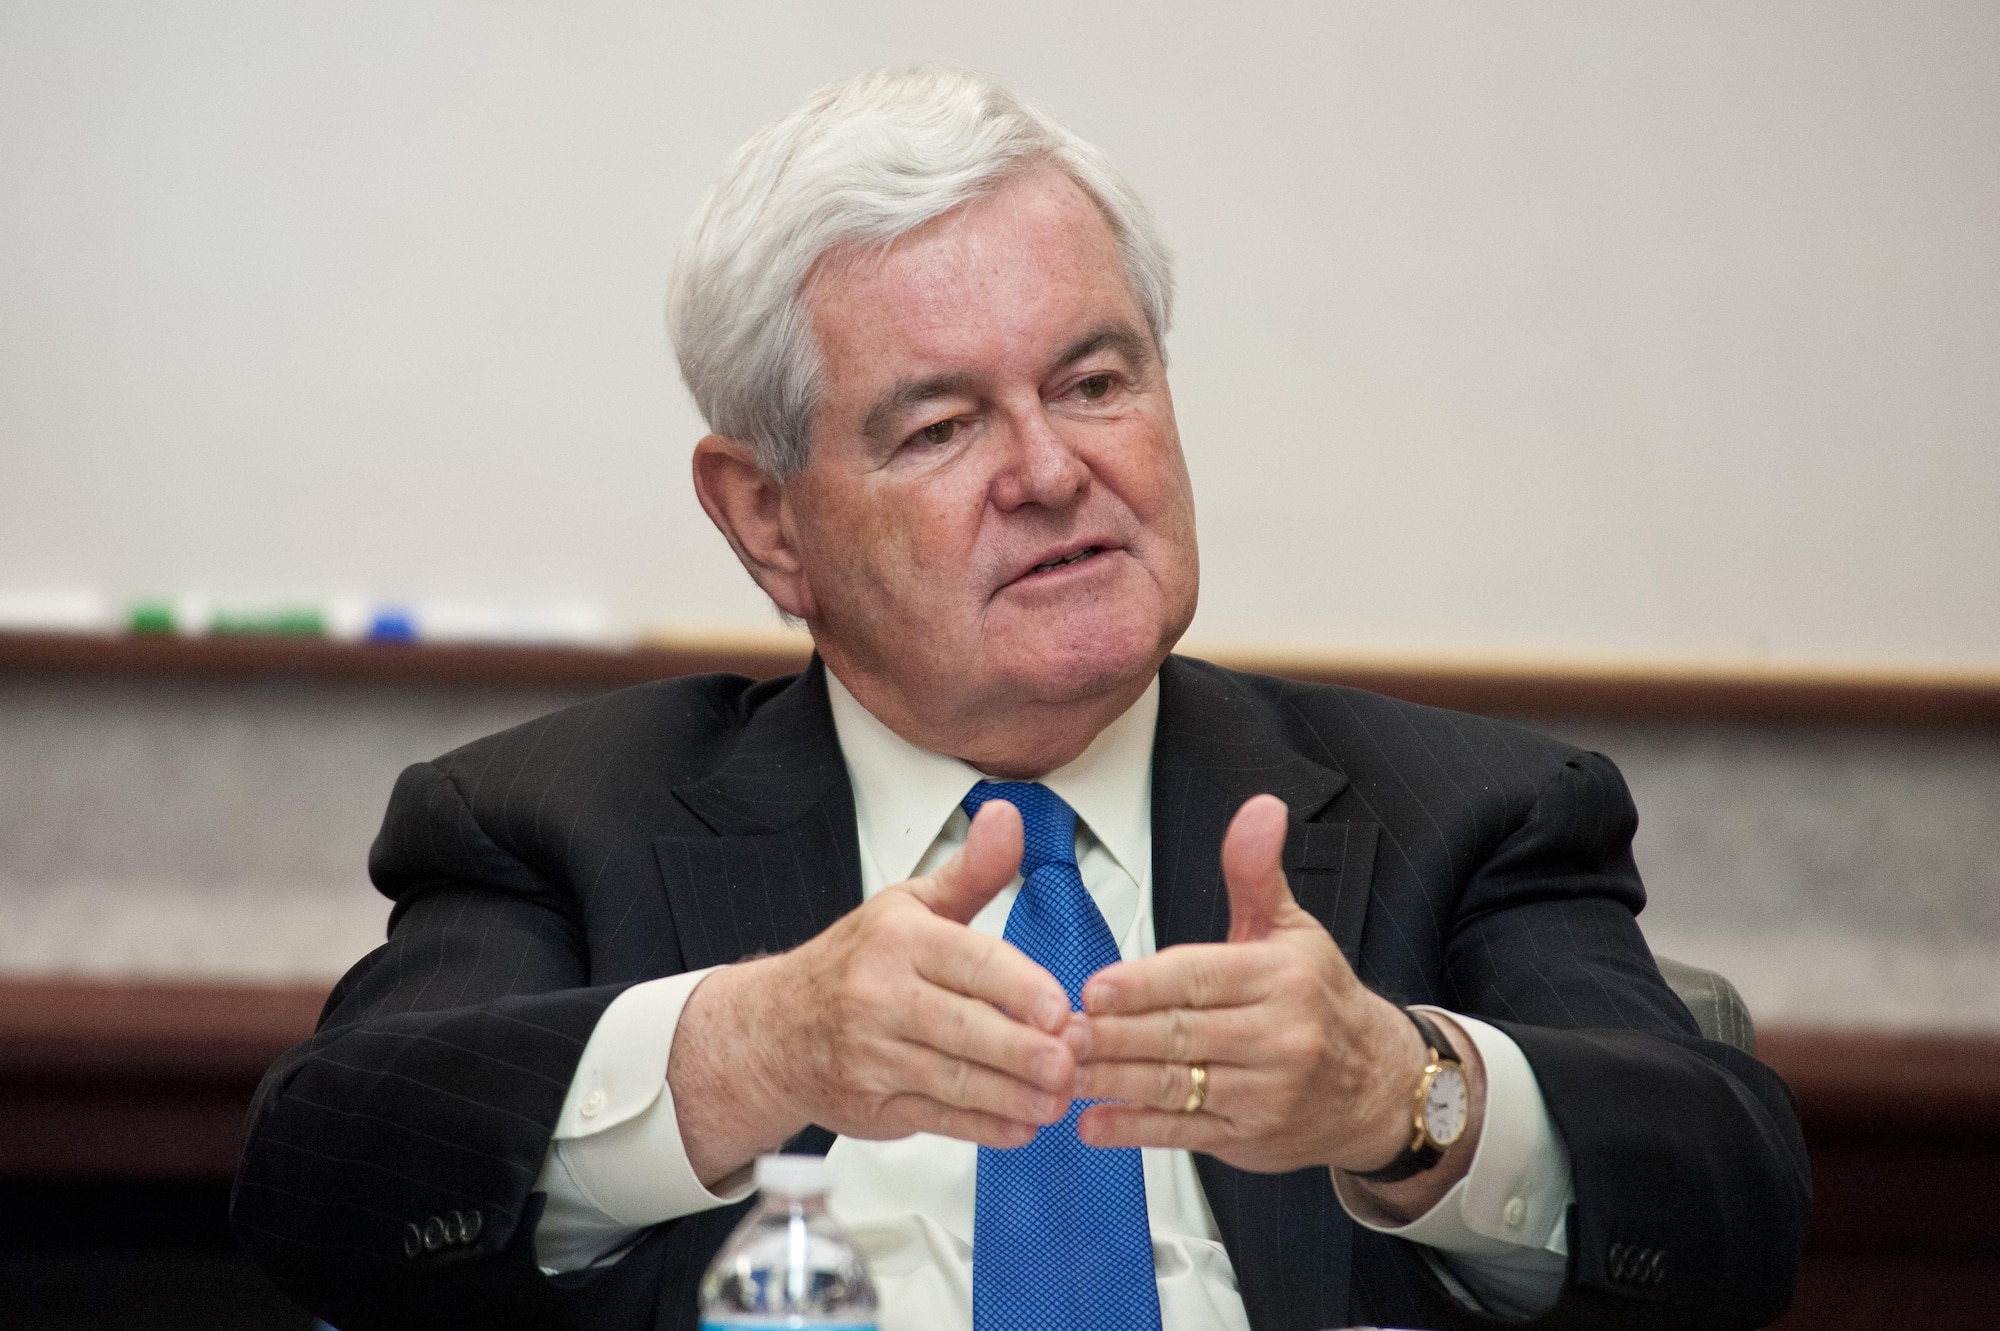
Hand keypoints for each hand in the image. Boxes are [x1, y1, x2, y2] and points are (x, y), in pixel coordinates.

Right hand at [670, 799, 1077, 1185]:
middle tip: (1069, 1062)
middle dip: (1021, 1049)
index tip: (1059, 1008)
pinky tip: (1021, 1126)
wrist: (775, 1030)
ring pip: (951, 1078)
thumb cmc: (856, 965)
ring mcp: (873, 1055)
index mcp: (898, 940)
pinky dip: (982, 1127)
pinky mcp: (873, 1104)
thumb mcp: (910, 906)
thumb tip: (1008, 818)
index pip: (967, 961)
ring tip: (1057, 1098)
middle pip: (961, 1026)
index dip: (1018, 987)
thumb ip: (973, 872)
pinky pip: (935, 1119)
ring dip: (1010, 1094)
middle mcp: (881, 996)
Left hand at [1069, 794, 1479, 1203]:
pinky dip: (1133, 1129)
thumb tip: (1260, 809)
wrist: (1376, 1085)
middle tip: (1059, 1030)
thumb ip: (1255, 871)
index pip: (1200, 977)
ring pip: (1175, 1084)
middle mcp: (1277, 1036)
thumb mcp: (1291, 928)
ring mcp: (1264, 1092)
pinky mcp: (1248, 1136)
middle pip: (1179, 1033)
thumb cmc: (1320, 999)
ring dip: (1111, 1080)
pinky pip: (1182, 1133)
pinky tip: (1092, 1123)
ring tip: (1059, 1071)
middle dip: (1113, 1034)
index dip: (1142, 985)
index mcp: (1282, 978)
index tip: (1094, 988)